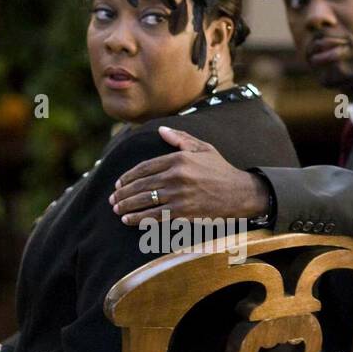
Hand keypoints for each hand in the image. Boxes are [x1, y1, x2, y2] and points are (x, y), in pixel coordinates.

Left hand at [108, 126, 268, 224]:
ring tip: (117, 210)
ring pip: (145, 201)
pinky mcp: (183, 212)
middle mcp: (177, 176)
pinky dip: (139, 219)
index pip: (145, 167)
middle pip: (141, 185)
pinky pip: (155, 216)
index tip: (118, 183)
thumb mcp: (203, 148)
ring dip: (127, 207)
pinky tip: (129, 221)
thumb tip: (161, 131)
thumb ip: (181, 139)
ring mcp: (179, 195)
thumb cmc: (221, 170)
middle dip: (123, 193)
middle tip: (112, 199)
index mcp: (179, 159)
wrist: (240, 193)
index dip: (128, 176)